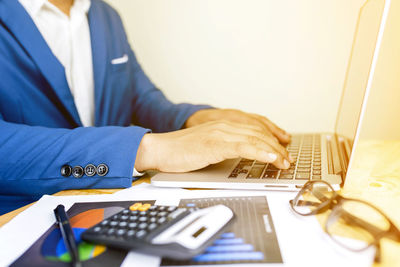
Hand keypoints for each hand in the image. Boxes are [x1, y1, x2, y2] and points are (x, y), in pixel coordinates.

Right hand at [134, 120, 292, 172]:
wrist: (161, 149)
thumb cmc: (182, 151)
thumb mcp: (208, 146)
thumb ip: (225, 146)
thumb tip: (242, 155)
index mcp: (223, 125)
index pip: (256, 127)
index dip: (272, 137)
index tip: (283, 149)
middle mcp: (225, 125)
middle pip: (259, 132)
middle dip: (277, 146)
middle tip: (287, 159)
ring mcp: (220, 133)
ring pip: (255, 138)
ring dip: (274, 151)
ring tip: (284, 162)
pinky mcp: (215, 144)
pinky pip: (244, 147)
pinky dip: (261, 152)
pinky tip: (271, 158)